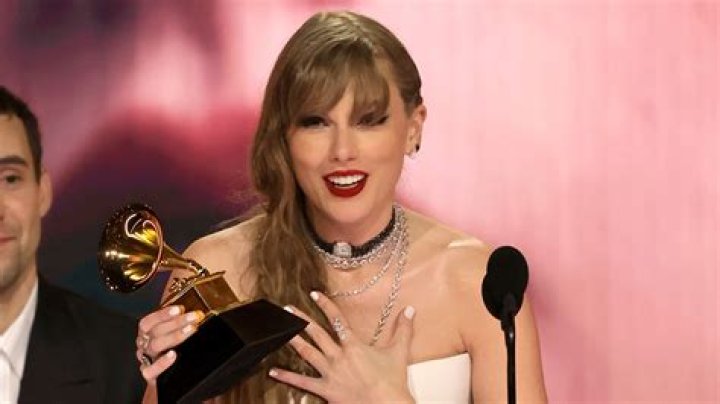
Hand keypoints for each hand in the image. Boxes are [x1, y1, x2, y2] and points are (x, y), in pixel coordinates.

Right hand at [135, 305, 204, 384]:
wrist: (165, 381)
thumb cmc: (171, 352)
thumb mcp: (171, 333)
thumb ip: (175, 318)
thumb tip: (183, 299)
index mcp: (146, 334)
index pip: (149, 321)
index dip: (162, 314)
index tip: (179, 309)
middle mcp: (144, 345)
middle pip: (155, 332)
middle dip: (176, 322)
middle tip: (193, 317)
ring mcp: (147, 360)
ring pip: (155, 346)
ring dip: (174, 336)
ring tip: (190, 330)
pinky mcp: (150, 375)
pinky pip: (151, 370)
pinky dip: (162, 362)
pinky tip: (173, 355)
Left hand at [269, 291, 415, 402]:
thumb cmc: (392, 382)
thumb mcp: (399, 352)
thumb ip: (403, 329)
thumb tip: (410, 310)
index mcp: (354, 346)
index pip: (337, 320)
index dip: (325, 305)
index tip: (314, 294)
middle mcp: (339, 356)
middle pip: (316, 334)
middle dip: (301, 320)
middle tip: (288, 309)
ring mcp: (330, 373)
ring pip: (307, 353)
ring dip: (293, 340)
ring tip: (281, 331)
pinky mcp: (326, 390)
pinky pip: (302, 383)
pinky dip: (287, 377)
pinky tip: (274, 371)